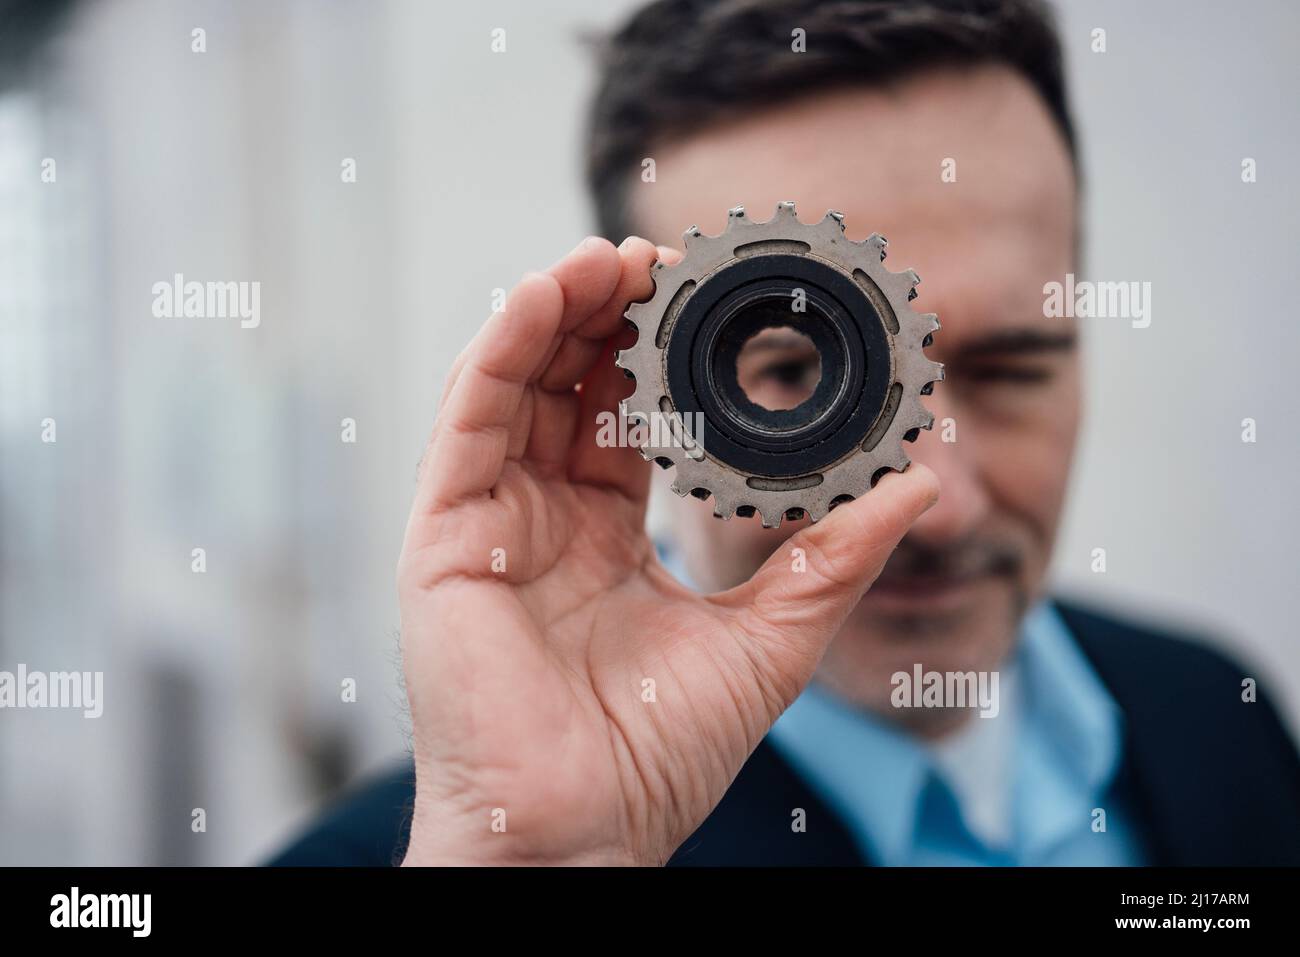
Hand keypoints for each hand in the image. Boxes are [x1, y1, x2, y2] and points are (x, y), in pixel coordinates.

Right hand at [398, 236, 938, 864]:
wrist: (579, 833)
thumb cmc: (656, 757)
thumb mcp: (768, 641)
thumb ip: (834, 560)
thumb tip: (915, 489)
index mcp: (605, 539)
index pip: (625, 420)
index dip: (660, 356)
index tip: (706, 300)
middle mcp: (542, 520)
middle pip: (568, 388)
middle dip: (609, 317)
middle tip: (662, 260)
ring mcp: (488, 524)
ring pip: (514, 387)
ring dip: (558, 310)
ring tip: (612, 255)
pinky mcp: (443, 537)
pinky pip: (468, 422)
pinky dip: (502, 349)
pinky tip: (548, 292)